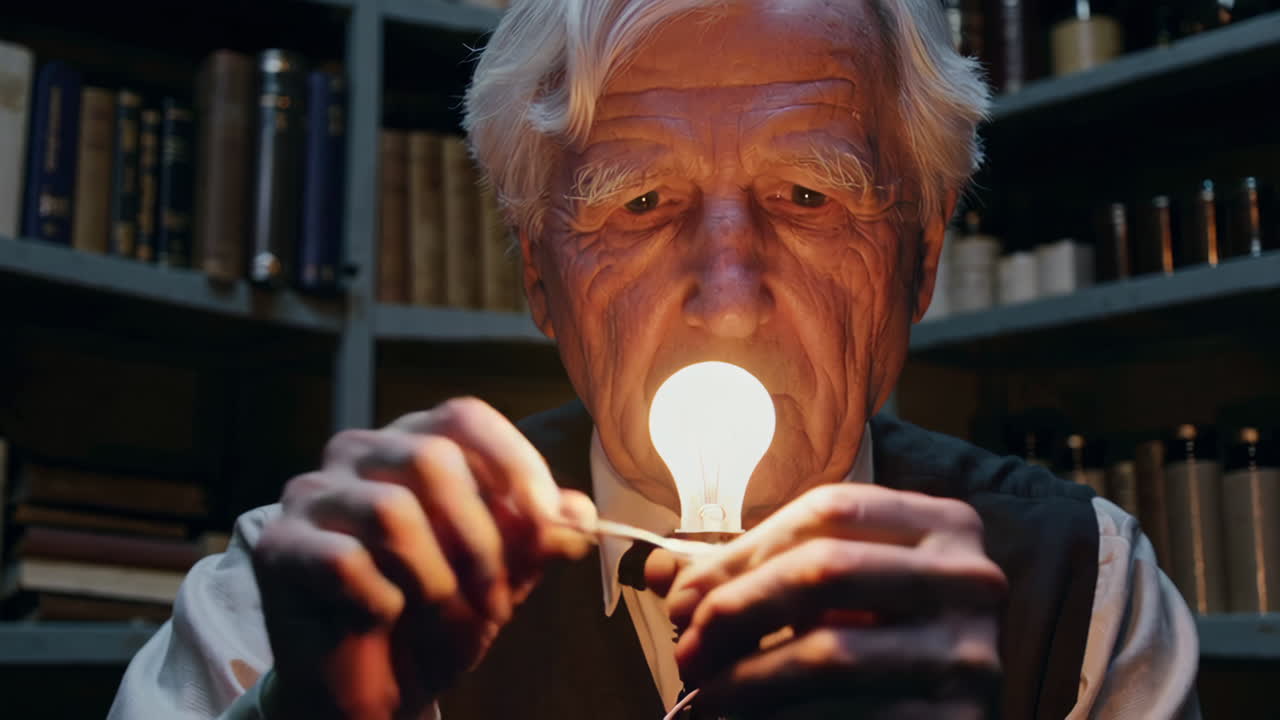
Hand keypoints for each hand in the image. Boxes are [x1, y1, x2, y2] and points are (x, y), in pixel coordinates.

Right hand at [251, 397, 594, 719]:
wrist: (374, 690)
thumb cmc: (437, 615)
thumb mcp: (506, 575)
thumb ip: (540, 538)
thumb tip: (580, 515)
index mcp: (414, 441)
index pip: (465, 417)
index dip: (515, 467)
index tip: (550, 527)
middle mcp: (358, 452)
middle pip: (431, 459)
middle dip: (481, 540)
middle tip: (499, 602)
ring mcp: (311, 495)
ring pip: (392, 513)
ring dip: (437, 581)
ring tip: (447, 618)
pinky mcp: (276, 546)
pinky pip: (344, 561)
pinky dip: (382, 601)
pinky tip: (384, 619)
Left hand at [647, 483, 1005, 719]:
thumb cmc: (877, 650)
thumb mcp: (823, 598)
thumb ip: (750, 576)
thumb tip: (659, 572)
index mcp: (944, 525)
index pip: (828, 510)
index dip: (744, 549)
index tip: (681, 596)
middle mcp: (972, 578)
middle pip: (825, 568)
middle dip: (736, 609)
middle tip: (686, 652)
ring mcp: (973, 652)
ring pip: (830, 651)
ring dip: (747, 679)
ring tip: (704, 698)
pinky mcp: (962, 719)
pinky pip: (848, 715)